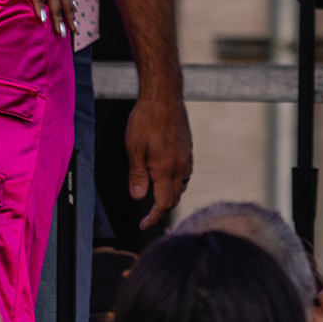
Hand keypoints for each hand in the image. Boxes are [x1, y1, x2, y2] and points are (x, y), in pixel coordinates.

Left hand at [125, 94, 192, 227]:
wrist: (164, 96)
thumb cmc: (145, 120)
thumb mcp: (133, 148)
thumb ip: (138, 175)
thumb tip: (139, 198)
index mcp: (165, 168)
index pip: (164, 203)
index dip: (153, 218)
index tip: (143, 225)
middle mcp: (180, 166)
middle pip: (175, 198)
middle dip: (162, 210)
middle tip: (147, 215)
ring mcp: (186, 157)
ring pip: (182, 186)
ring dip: (170, 196)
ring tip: (156, 198)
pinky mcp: (188, 149)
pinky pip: (186, 173)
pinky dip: (177, 182)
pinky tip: (167, 177)